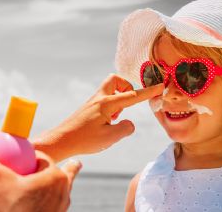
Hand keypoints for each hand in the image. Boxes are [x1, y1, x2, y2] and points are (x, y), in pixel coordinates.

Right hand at [0, 144, 81, 211]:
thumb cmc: (10, 211)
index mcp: (56, 177)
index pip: (41, 158)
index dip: (29, 156)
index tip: (17, 160)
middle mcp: (63, 193)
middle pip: (55, 174)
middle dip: (51, 169)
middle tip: (39, 169)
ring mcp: (61, 210)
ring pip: (57, 192)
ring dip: (52, 187)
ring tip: (49, 184)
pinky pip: (53, 208)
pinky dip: (47, 204)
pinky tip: (35, 206)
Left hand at [32, 74, 163, 161]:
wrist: (61, 140)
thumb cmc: (84, 140)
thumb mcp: (110, 137)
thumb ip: (125, 128)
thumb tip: (130, 123)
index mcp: (107, 103)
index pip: (132, 95)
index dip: (148, 92)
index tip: (160, 86)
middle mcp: (99, 98)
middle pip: (116, 80)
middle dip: (127, 87)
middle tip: (128, 104)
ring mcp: (92, 102)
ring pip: (110, 89)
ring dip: (119, 99)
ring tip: (115, 118)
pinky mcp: (88, 108)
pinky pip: (104, 99)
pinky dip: (111, 106)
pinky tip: (107, 123)